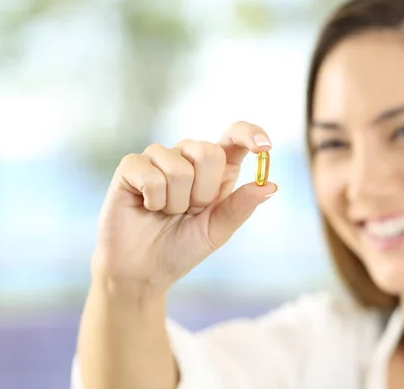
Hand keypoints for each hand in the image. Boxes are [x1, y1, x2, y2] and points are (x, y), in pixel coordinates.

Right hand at [91, 121, 276, 299]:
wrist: (143, 270)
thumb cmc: (182, 248)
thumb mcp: (217, 231)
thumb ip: (240, 207)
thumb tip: (271, 186)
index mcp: (217, 169)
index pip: (236, 136)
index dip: (250, 134)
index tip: (264, 147)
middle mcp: (189, 156)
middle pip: (209, 152)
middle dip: (203, 193)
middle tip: (191, 212)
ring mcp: (160, 158)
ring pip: (179, 168)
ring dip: (176, 202)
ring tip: (166, 213)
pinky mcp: (132, 166)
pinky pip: (151, 175)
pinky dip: (153, 200)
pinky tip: (147, 207)